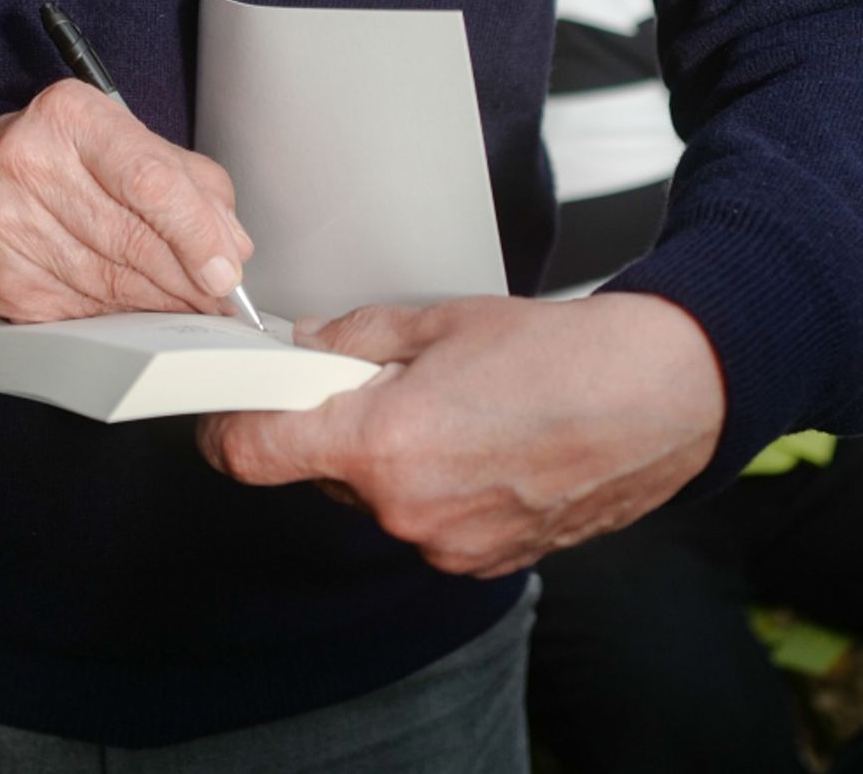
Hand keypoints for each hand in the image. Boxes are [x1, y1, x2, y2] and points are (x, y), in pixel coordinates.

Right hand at [0, 77, 252, 320]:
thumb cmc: (57, 155)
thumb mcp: (122, 138)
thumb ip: (186, 181)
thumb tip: (229, 244)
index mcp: (69, 117)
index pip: (148, 180)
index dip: (196, 231)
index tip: (225, 267)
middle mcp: (30, 165)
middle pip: (132, 239)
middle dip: (188, 276)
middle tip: (219, 292)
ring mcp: (8, 227)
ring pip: (111, 283)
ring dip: (162, 301)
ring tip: (187, 300)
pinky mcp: (2, 280)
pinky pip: (83, 311)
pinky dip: (122, 315)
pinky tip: (139, 307)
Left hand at [199, 292, 725, 577]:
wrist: (656, 398)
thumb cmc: (559, 354)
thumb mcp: (435, 319)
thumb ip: (352, 339)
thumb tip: (304, 349)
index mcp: (383, 442)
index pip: (255, 454)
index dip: (226, 427)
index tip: (223, 411)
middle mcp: (406, 509)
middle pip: (322, 471)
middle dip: (336, 425)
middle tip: (384, 378)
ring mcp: (446, 544)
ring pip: (378, 496)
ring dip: (392, 455)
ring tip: (455, 406)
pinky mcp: (482, 560)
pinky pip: (428, 519)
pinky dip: (437, 483)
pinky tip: (483, 441)